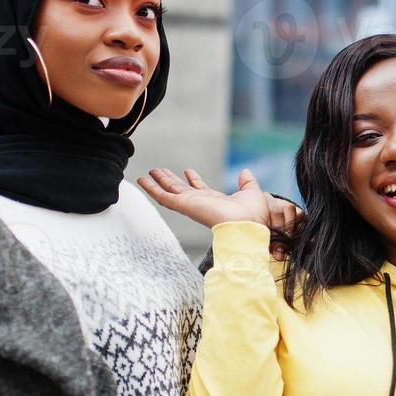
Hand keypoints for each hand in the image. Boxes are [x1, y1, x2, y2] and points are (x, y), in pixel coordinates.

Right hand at [139, 167, 294, 235]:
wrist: (248, 224)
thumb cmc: (253, 215)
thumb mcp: (251, 192)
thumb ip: (247, 182)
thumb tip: (245, 172)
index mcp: (214, 201)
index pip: (200, 189)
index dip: (193, 180)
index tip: (187, 171)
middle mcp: (200, 203)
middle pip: (180, 190)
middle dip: (171, 180)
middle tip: (160, 171)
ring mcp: (190, 205)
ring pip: (169, 192)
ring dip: (158, 182)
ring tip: (148, 173)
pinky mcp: (184, 205)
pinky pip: (163, 197)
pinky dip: (151, 188)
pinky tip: (142, 180)